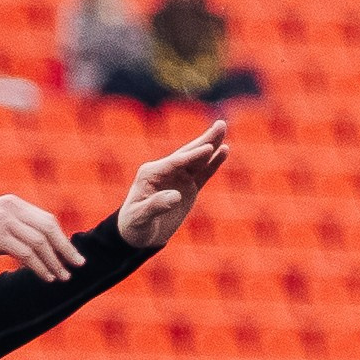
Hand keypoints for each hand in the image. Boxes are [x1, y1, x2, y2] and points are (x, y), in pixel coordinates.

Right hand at [0, 196, 85, 282]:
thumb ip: (15, 231)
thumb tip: (38, 249)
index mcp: (12, 203)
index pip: (46, 220)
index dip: (63, 239)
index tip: (73, 256)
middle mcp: (10, 208)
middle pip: (48, 228)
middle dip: (65, 249)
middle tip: (78, 266)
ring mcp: (3, 220)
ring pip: (39, 242)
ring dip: (54, 262)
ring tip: (63, 277)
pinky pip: (25, 253)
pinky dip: (39, 267)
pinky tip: (46, 277)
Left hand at [117, 122, 228, 250]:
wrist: (138, 234)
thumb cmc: (135, 225)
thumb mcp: (140, 217)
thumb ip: (156, 205)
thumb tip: (175, 196)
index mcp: (151, 173)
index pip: (175, 162)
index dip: (192, 156)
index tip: (208, 149)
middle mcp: (165, 170)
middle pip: (188, 153)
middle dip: (205, 140)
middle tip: (220, 124)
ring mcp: (178, 177)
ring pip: (197, 159)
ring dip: (211, 145)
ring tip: (223, 128)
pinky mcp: (187, 186)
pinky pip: (203, 173)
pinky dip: (213, 163)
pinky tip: (224, 151)